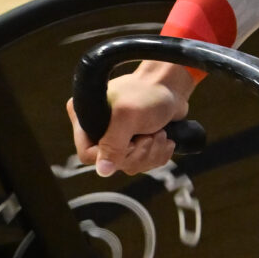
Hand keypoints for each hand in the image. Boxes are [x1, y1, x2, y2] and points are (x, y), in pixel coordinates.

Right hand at [68, 64, 194, 176]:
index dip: (112, 154)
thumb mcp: (127, 117)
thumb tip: (103, 170)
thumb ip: (113, 144)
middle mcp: (98, 130)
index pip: (87, 154)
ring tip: (159, 132)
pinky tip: (163, 137)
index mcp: (86, 119)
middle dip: (138, 152)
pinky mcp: (135, 144)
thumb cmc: (149, 93)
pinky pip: (144, 164)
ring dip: (151, 152)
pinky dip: (158, 153)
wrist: (172, 87)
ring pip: (131, 166)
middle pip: (113, 164)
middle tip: (149, 134)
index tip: (130, 140)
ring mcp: (117, 139)